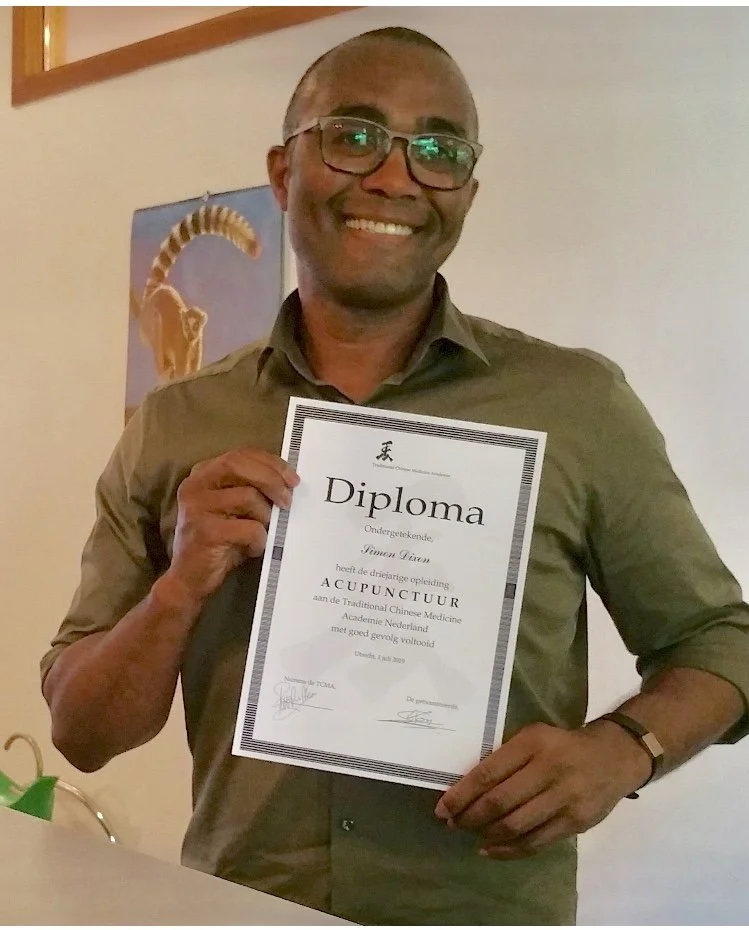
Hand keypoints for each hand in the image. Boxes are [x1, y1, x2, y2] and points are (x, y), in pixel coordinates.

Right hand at [163, 447, 298, 606]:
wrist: (189, 579)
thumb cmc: (219, 542)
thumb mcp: (235, 509)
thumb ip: (251, 489)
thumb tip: (289, 480)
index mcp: (202, 474)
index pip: (240, 454)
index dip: (270, 462)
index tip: (292, 477)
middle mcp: (195, 485)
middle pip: (239, 465)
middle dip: (271, 479)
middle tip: (288, 499)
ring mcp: (197, 507)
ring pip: (248, 497)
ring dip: (265, 516)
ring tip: (262, 531)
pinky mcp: (205, 531)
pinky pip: (249, 528)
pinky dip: (259, 540)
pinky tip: (253, 548)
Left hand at [434, 720, 650, 858]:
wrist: (614, 757)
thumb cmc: (563, 745)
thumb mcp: (534, 737)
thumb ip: (506, 758)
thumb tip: (467, 787)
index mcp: (534, 743)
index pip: (489, 772)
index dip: (462, 794)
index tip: (443, 807)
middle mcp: (549, 770)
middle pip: (500, 802)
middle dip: (469, 817)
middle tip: (452, 823)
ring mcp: (565, 799)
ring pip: (516, 826)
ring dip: (486, 834)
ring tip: (470, 833)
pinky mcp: (576, 823)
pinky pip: (536, 843)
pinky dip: (509, 850)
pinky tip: (491, 849)